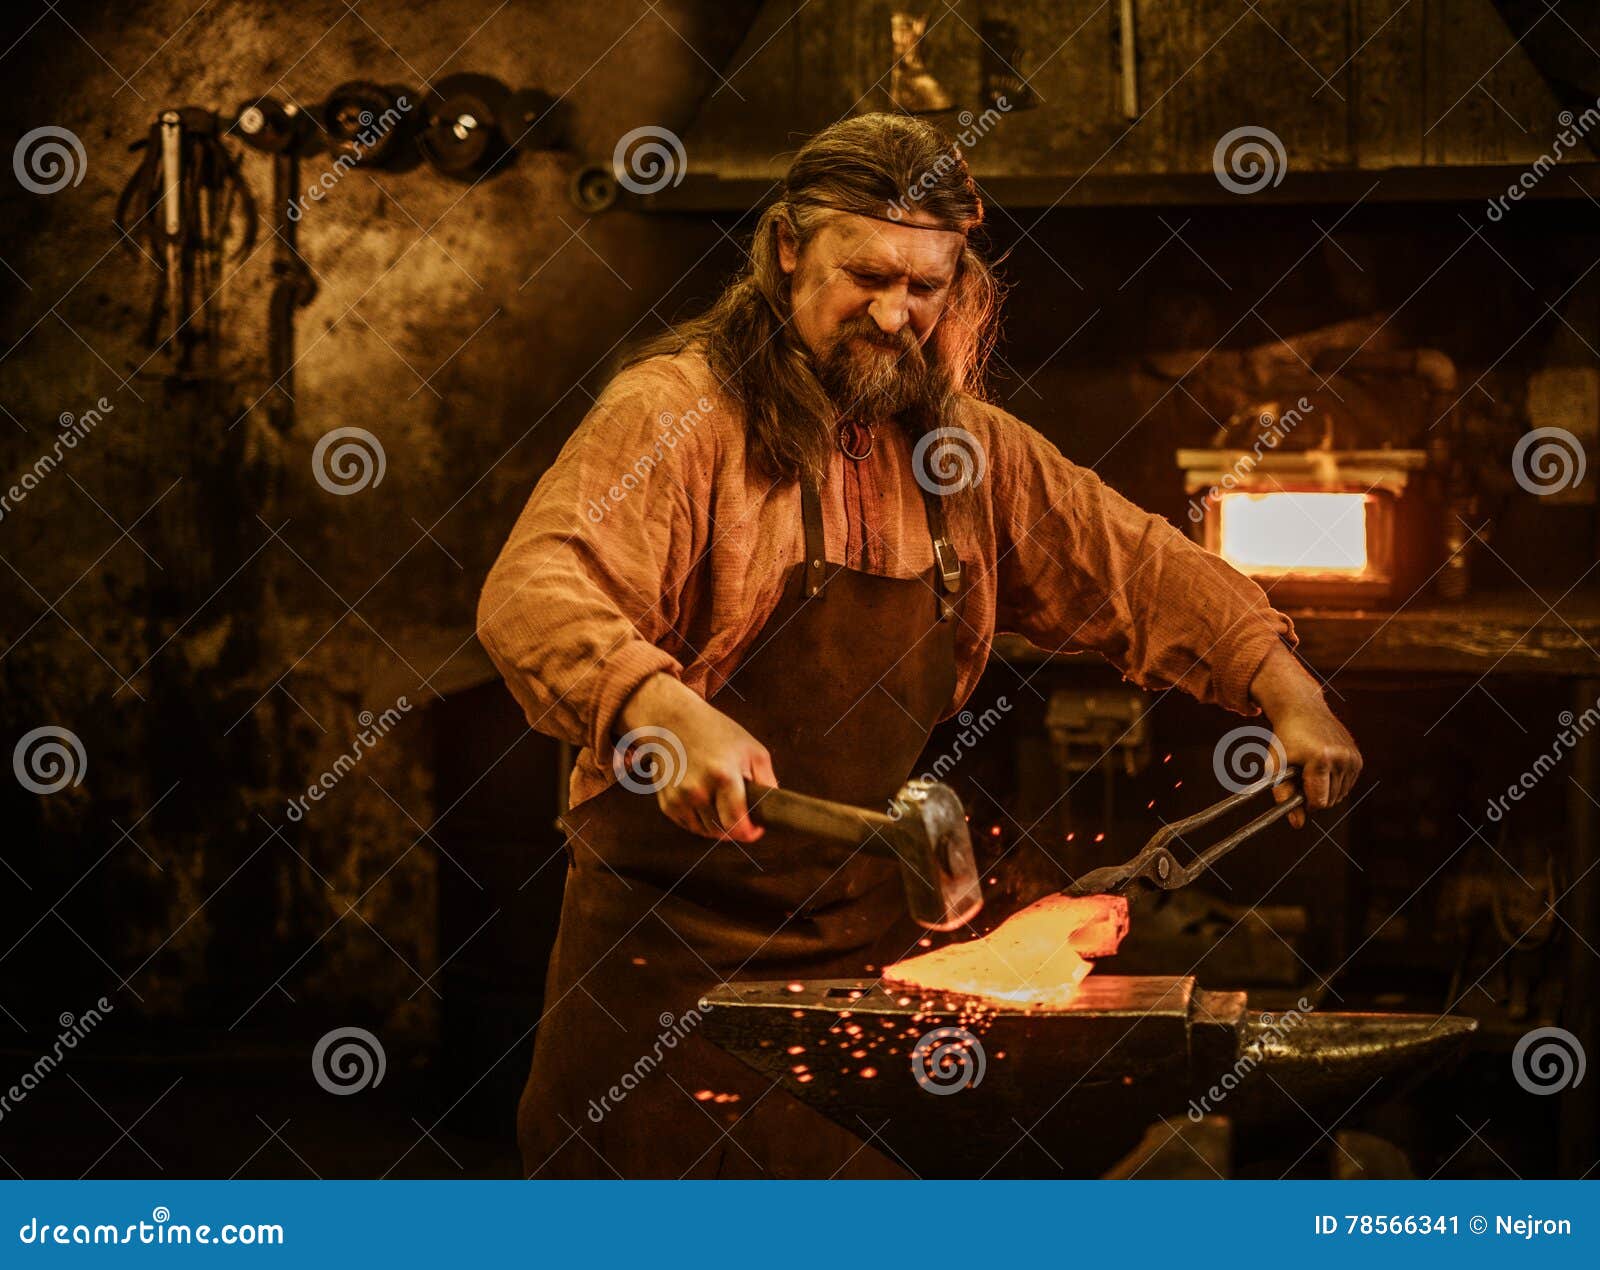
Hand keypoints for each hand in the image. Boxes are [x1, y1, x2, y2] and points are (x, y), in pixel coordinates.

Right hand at [614, 672, 776, 841]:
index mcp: (723, 777)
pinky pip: (690, 826)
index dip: (752, 832)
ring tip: (721, 799)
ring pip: (706, 832)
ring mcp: (679, 799)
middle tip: (741, 808)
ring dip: (718, 824)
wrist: (671, 721)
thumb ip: (768, 782)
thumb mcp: (752, 749)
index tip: (757, 826)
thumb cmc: (715, 732)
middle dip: (736, 826)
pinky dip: (700, 819)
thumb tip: (772, 809)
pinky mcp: (667, 804)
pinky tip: (704, 797)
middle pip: (723, 833)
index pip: (738, 827)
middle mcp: (698, 791)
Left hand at [1248, 643, 1362, 827]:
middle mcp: (1341, 758)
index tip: (1297, 791)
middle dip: (1315, 795)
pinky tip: (1322, 766)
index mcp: (1321, 759)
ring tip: (1311, 769)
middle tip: (1302, 776)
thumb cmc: (1285, 738)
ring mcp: (1352, 757)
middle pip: (1331, 800)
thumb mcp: (1276, 765)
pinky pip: (1347, 784)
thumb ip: (1283, 795)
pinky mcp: (1358, 758)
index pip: (1320, 802)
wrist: (1302, 709)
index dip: (1306, 803)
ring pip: (1340, 794)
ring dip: (1325, 789)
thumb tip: (1297, 824)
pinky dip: (1334, 781)